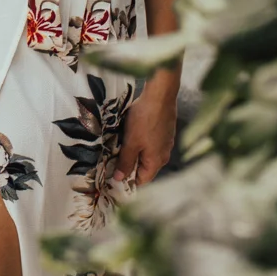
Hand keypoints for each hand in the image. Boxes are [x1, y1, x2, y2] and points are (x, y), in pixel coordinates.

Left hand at [114, 71, 178, 186]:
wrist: (160, 94)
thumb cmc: (146, 119)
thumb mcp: (131, 142)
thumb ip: (125, 161)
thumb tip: (119, 178)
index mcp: (157, 161)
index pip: (142, 180)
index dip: (127, 181)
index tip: (112, 177)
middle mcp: (164, 154)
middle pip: (144, 167)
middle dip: (128, 165)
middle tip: (111, 160)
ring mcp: (165, 142)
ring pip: (146, 154)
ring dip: (133, 152)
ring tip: (117, 146)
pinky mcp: (163, 131)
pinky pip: (149, 143)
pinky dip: (139, 142)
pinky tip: (129, 134)